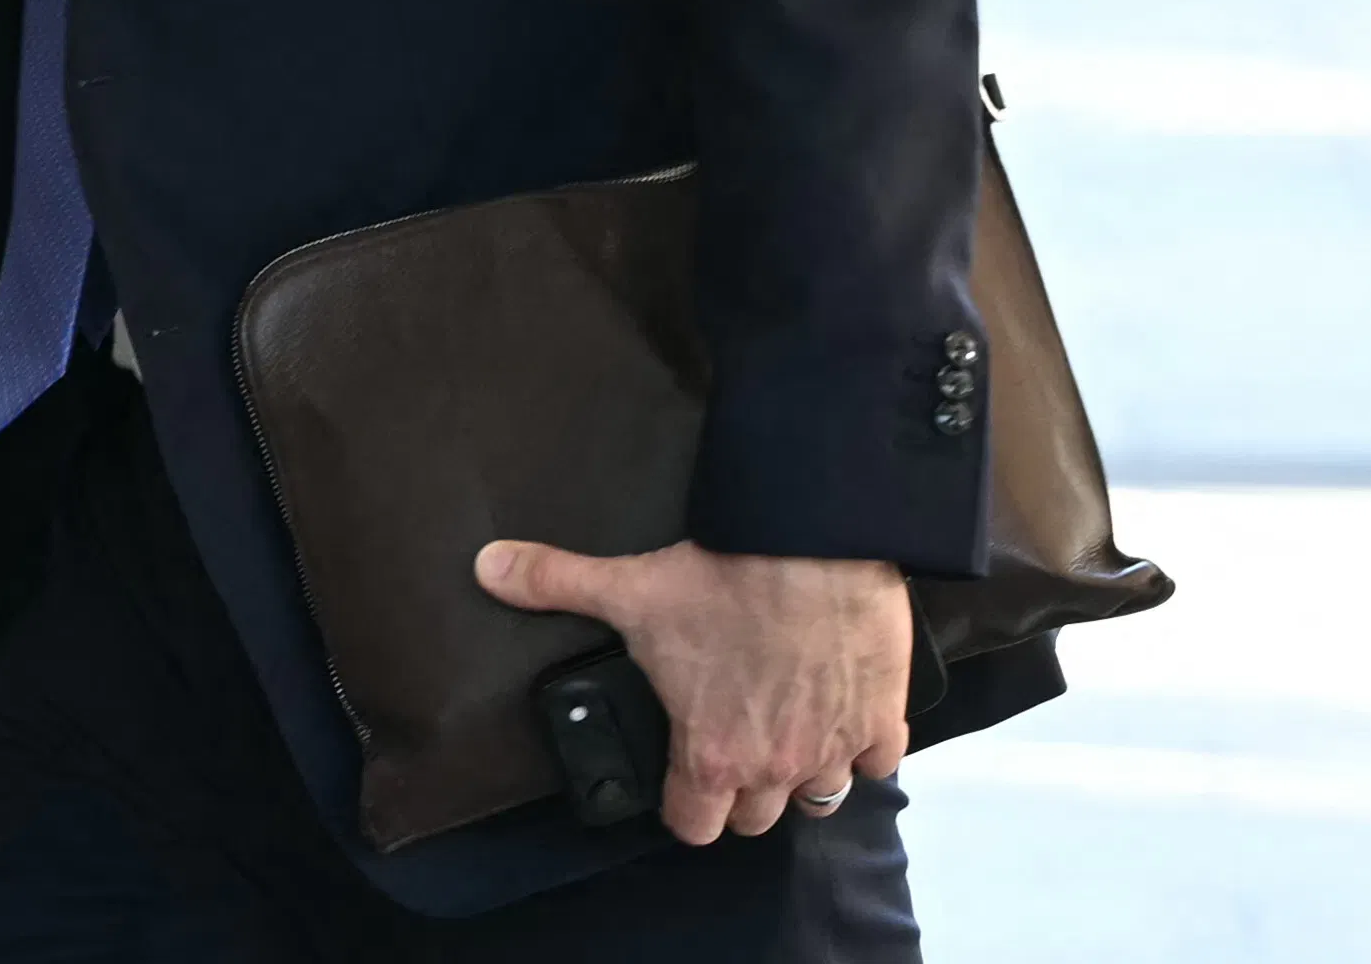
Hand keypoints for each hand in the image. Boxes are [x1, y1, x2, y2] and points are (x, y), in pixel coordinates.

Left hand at [475, 536, 908, 845]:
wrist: (815, 544)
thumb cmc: (722, 577)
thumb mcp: (626, 585)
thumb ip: (553, 583)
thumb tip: (489, 567)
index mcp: (711, 754)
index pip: (693, 825)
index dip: (681, 807)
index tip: (679, 781)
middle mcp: (776, 766)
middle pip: (756, 818)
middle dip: (741, 792)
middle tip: (730, 749)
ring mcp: (836, 748)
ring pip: (820, 796)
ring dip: (803, 775)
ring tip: (785, 738)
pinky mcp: (882, 718)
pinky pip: (879, 759)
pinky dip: (864, 744)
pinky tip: (844, 716)